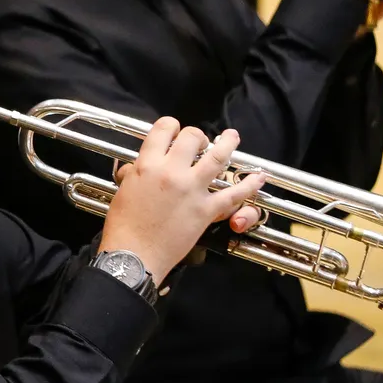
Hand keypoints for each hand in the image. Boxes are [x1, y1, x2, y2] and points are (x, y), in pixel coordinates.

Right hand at [99, 122, 263, 281]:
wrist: (133, 256)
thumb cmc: (124, 227)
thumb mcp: (123, 191)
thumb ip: (134, 174)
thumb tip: (135, 167)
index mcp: (148, 165)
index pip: (164, 129)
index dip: (172, 126)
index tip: (176, 133)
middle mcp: (172, 172)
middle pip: (193, 136)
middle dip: (198, 136)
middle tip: (200, 143)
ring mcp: (191, 189)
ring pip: (218, 156)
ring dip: (229, 143)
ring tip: (233, 137)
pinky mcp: (206, 210)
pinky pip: (234, 194)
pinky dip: (249, 185)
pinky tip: (259, 177)